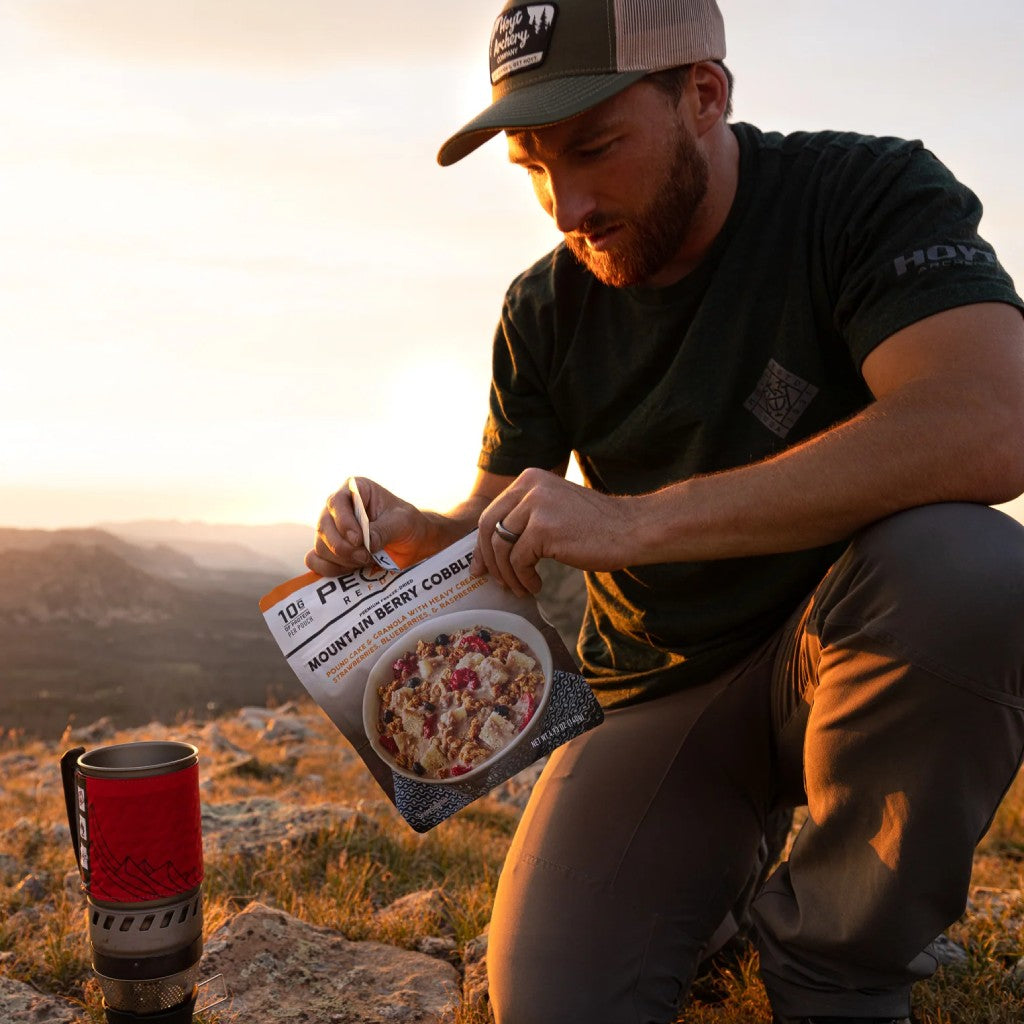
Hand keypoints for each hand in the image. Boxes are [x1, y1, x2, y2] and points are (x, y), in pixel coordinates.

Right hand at [305, 477, 436, 576]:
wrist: (411, 543)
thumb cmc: (408, 524)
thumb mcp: (402, 523)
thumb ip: (383, 530)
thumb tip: (365, 543)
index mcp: (355, 490)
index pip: (336, 502)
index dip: (343, 522)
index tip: (358, 539)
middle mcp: (338, 508)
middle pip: (323, 526)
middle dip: (343, 546)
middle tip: (365, 556)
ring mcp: (331, 529)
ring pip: (320, 546)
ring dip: (341, 559)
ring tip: (365, 560)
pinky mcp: (329, 550)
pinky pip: (315, 560)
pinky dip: (329, 569)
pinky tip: (350, 569)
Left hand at [473, 468, 642, 595]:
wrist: (631, 529)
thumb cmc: (595, 527)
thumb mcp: (554, 509)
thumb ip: (525, 518)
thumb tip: (491, 549)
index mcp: (529, 478)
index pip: (491, 513)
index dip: (482, 545)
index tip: (482, 567)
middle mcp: (529, 486)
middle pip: (488, 528)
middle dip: (489, 560)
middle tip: (497, 582)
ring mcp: (536, 505)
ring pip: (500, 547)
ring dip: (508, 574)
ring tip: (521, 588)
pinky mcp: (544, 528)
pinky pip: (519, 560)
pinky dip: (524, 578)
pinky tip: (537, 585)